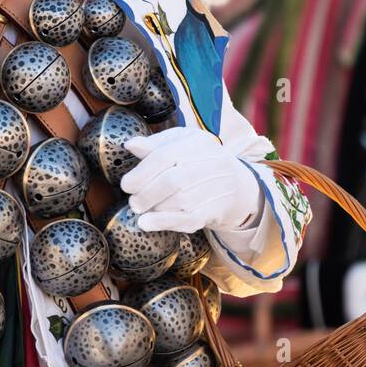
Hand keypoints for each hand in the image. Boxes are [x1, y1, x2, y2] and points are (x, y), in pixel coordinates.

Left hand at [120, 127, 261, 233]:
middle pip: (172, 180)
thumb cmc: (202, 159)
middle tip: (133, 200)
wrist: (239, 185)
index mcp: (198, 142)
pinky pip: (187, 219)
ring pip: (178, 202)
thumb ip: (156, 144)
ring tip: (142, 208)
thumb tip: (130, 145)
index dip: (141, 172)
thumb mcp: (182, 142)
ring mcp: (215, 189)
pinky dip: (163, 222)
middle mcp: (211, 164)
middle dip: (146, 193)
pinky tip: (145, 223)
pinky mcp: (214, 211)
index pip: (165, 156)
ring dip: (153, 207)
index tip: (126, 184)